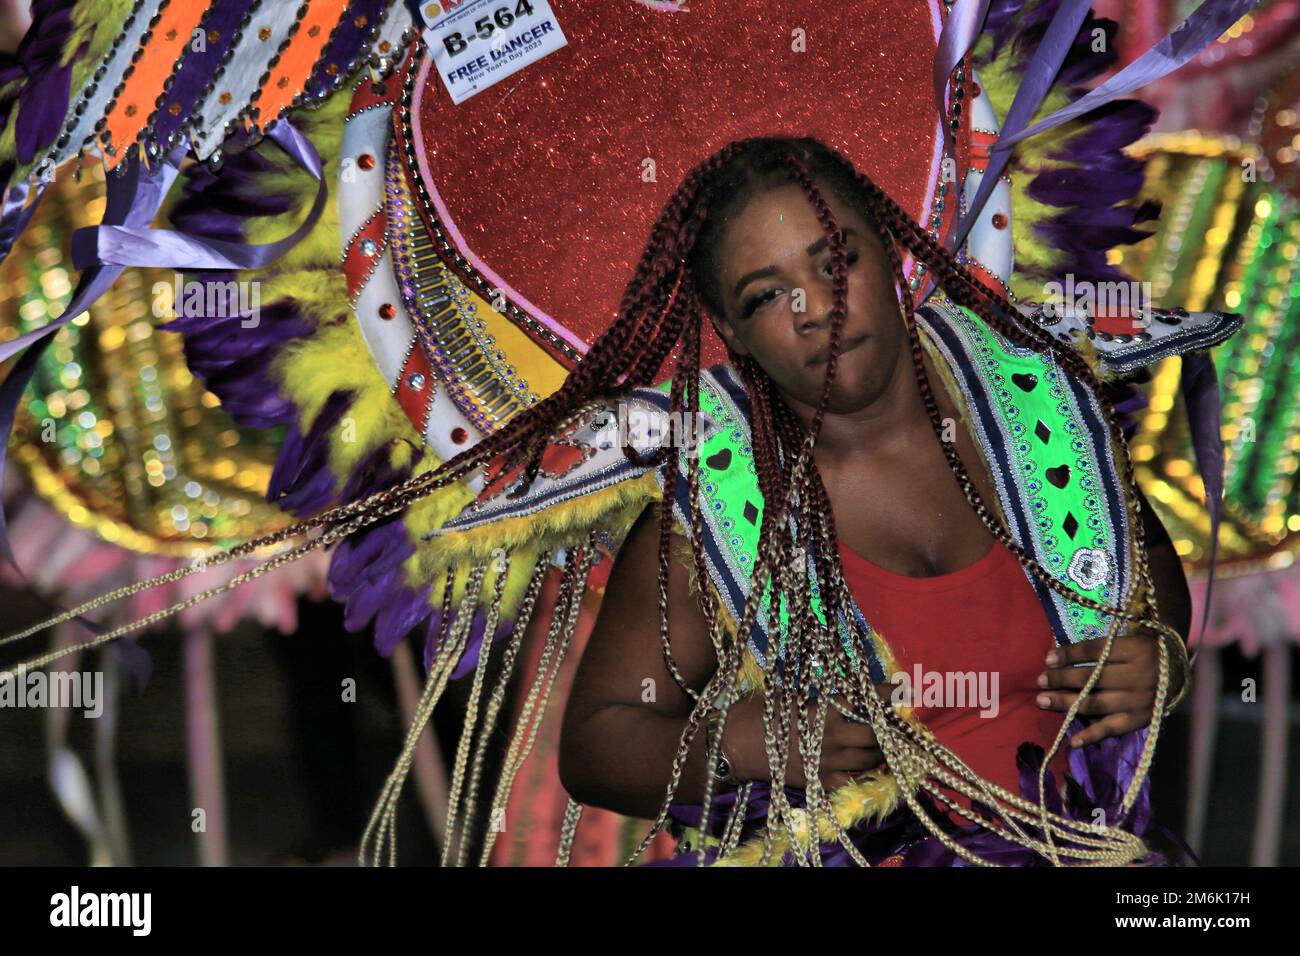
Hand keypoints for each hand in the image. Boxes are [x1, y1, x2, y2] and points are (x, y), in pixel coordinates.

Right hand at [722, 686, 890, 791]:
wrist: (733, 746)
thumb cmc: (757, 712)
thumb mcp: (789, 695)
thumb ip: (819, 698)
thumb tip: (842, 693)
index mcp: (825, 712)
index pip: (867, 703)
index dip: (887, 697)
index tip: (900, 691)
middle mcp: (833, 739)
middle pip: (876, 736)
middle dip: (888, 727)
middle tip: (892, 719)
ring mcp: (827, 764)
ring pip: (869, 761)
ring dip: (879, 751)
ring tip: (882, 742)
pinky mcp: (818, 782)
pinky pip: (850, 782)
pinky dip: (860, 774)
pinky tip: (862, 768)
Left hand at [1035, 633, 1184, 747]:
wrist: (1177, 672)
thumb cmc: (1143, 653)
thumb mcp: (1127, 641)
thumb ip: (1100, 649)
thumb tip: (1057, 657)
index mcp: (1136, 650)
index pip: (1095, 651)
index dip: (1069, 654)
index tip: (1047, 658)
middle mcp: (1139, 676)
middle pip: (1092, 678)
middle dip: (1061, 678)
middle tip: (1039, 680)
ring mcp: (1140, 700)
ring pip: (1095, 703)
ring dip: (1065, 702)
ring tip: (1042, 700)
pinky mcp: (1141, 720)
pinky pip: (1112, 729)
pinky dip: (1091, 736)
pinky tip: (1071, 741)